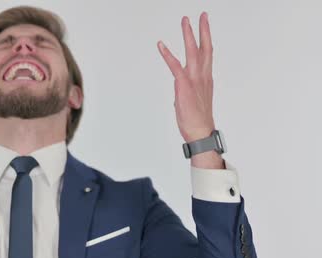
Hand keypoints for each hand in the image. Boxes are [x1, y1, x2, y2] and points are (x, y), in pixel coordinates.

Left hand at [157, 12, 214, 142]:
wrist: (200, 131)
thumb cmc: (197, 119)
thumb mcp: (193, 100)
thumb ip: (188, 89)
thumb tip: (180, 87)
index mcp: (206, 78)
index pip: (207, 54)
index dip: (206, 38)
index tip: (205, 26)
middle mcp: (202, 75)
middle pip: (205, 47)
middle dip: (203, 29)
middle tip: (202, 15)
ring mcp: (194, 79)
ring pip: (192, 51)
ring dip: (188, 34)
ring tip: (185, 20)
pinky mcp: (184, 85)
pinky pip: (175, 66)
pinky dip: (167, 54)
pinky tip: (161, 45)